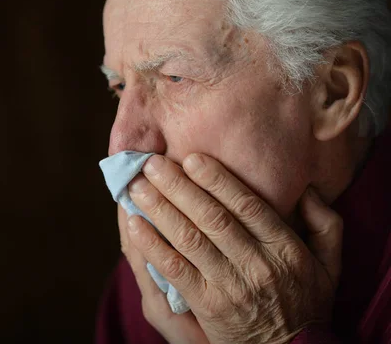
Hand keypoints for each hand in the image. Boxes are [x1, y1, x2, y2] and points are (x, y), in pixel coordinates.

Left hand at [125, 154, 342, 343]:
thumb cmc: (305, 303)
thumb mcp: (329, 265)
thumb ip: (325, 225)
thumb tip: (306, 190)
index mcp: (286, 249)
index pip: (248, 206)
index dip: (217, 180)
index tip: (192, 158)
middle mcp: (257, 265)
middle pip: (212, 217)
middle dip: (178, 187)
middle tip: (152, 164)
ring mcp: (230, 286)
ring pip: (190, 238)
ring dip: (159, 209)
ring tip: (136, 187)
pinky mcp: (208, 305)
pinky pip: (175, 269)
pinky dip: (152, 245)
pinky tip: (134, 224)